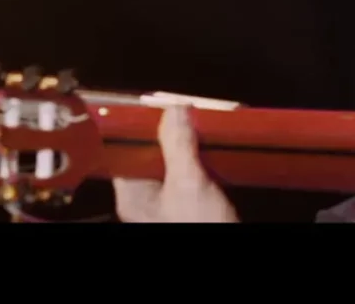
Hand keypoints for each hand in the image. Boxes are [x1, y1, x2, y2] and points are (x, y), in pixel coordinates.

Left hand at [113, 104, 238, 222]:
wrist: (231, 249)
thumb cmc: (201, 226)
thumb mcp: (188, 183)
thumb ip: (177, 145)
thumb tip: (172, 111)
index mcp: (132, 193)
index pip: (123, 148)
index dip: (135, 124)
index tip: (151, 105)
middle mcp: (145, 197)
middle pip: (149, 151)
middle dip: (168, 129)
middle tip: (185, 110)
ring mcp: (168, 201)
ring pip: (171, 160)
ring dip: (187, 141)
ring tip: (201, 122)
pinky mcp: (190, 202)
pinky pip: (190, 171)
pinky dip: (201, 157)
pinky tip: (213, 146)